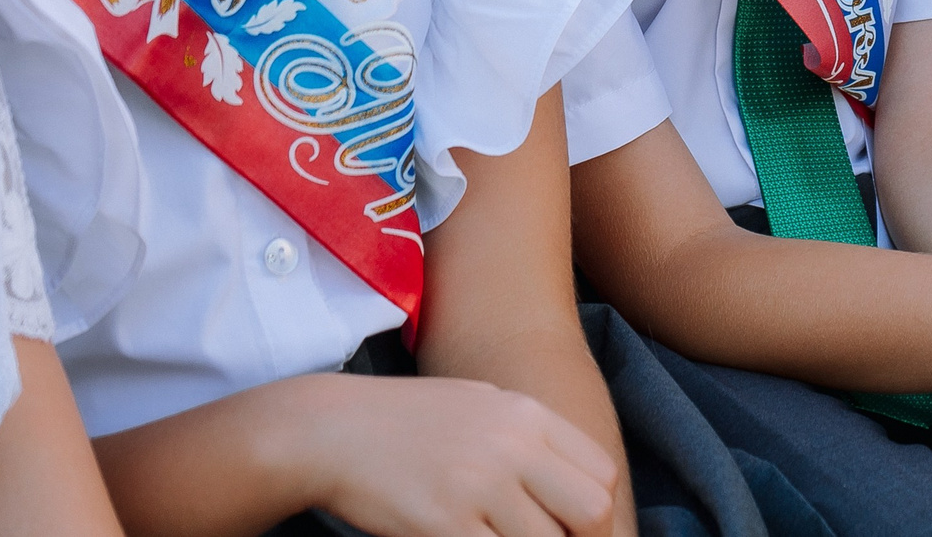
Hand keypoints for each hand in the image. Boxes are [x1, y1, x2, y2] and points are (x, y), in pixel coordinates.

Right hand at [304, 374, 615, 536]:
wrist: (331, 430)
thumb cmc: (408, 422)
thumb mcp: (482, 407)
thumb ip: (530, 440)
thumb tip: (576, 485)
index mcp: (527, 416)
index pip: (601, 474)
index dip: (598, 515)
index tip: (579, 534)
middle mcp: (512, 446)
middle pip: (591, 511)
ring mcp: (479, 485)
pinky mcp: (443, 523)